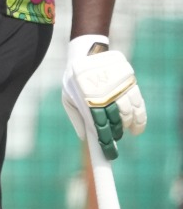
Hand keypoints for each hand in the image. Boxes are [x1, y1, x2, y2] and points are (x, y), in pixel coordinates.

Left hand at [61, 36, 146, 159]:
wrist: (86, 53)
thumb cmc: (74, 79)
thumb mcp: (67, 97)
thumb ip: (76, 117)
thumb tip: (84, 138)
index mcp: (87, 101)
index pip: (100, 128)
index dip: (107, 143)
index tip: (110, 155)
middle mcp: (105, 96)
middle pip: (117, 122)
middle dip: (117, 134)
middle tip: (116, 139)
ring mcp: (118, 88)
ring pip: (130, 113)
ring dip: (130, 126)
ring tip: (129, 131)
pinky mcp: (129, 82)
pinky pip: (138, 102)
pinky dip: (141, 116)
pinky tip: (138, 125)